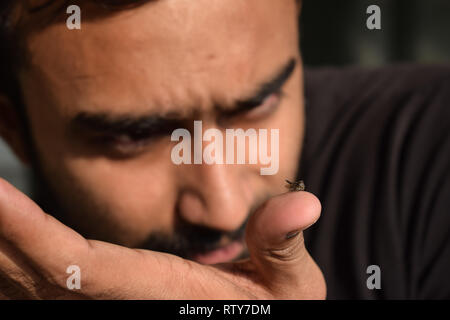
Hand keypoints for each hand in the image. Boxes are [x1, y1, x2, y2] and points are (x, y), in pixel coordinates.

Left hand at [0, 177, 325, 298]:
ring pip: (27, 290)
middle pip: (36, 278)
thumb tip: (303, 203)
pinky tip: (3, 246)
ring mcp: (110, 311)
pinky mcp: (110, 307)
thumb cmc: (275, 311)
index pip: (82, 268)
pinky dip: (14, 268)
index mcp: (160, 294)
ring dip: (0, 248)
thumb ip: (282, 245)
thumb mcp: (291, 287)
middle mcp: (123, 307)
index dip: (32, 234)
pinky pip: (40, 294)